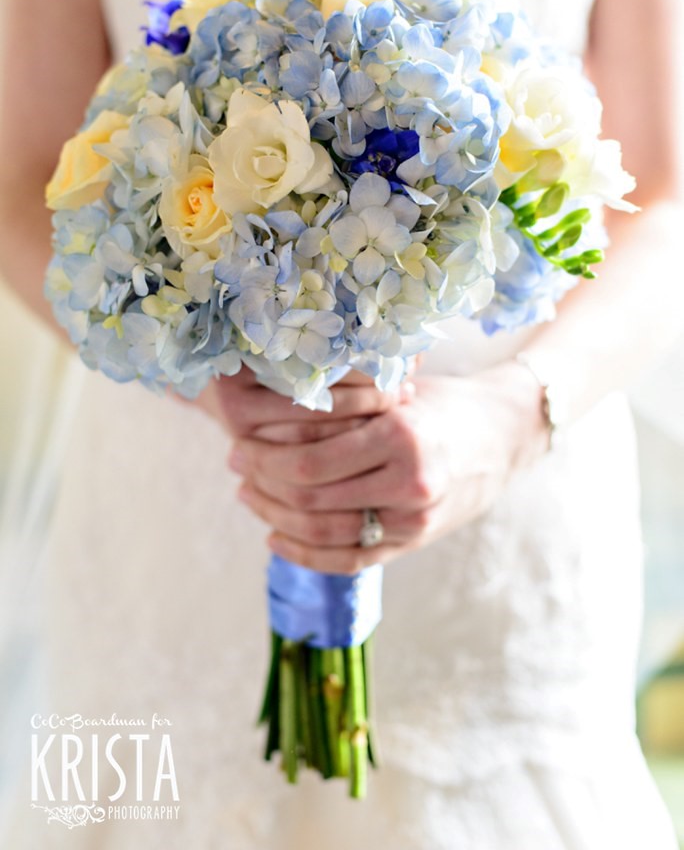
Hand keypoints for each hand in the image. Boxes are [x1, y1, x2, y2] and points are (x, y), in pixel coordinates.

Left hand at [230, 361, 548, 573]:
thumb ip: (345, 405)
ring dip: (277, 518)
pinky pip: (349, 560)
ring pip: (325, 533)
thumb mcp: (399, 390)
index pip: (311, 460)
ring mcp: (414, 520)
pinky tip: (276, 538)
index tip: (238, 444)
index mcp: (400, 436)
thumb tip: (269, 409)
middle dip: (263, 484)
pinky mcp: (414, 542)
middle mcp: (409, 483)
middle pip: (312, 498)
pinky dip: (306, 555)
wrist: (505, 435)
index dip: (264, 457)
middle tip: (236, 467)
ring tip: (249, 497)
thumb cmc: (443, 403)